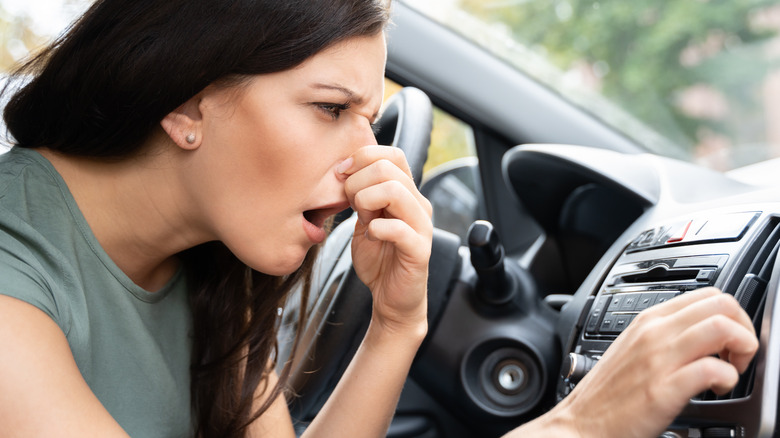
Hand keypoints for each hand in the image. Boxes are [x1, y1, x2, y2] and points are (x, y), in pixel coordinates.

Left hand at [338, 145, 432, 333]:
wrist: (390, 297)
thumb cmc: (378, 258)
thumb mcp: (364, 219)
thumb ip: (360, 195)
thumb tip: (343, 170)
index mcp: (406, 193)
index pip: (392, 154)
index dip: (363, 157)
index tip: (342, 174)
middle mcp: (418, 205)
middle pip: (388, 168)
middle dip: (357, 181)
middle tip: (350, 204)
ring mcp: (421, 226)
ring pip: (395, 190)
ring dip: (366, 200)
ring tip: (362, 219)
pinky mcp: (419, 250)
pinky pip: (399, 229)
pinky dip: (376, 229)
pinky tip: (371, 237)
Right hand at [547, 287, 757, 436]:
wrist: (581, 422)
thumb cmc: (608, 392)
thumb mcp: (634, 348)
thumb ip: (666, 335)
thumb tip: (702, 333)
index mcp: (648, 320)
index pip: (708, 294)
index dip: (731, 315)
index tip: (728, 341)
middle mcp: (654, 332)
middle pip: (722, 304)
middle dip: (743, 328)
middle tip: (735, 355)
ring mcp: (658, 359)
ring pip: (722, 327)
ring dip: (742, 349)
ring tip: (730, 371)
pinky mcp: (663, 389)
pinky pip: (713, 369)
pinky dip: (728, 379)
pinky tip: (716, 390)